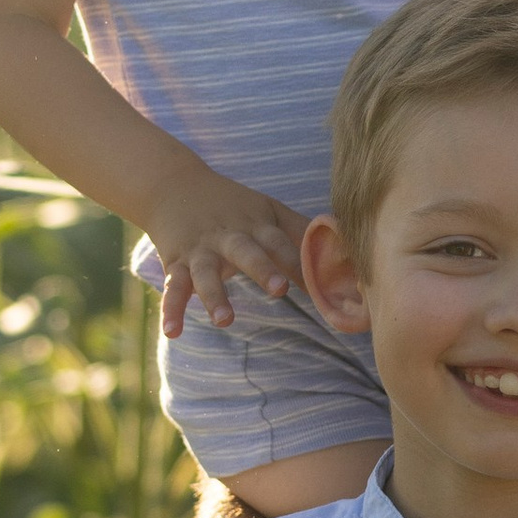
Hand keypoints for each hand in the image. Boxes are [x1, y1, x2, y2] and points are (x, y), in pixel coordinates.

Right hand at [148, 158, 307, 336]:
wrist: (174, 185)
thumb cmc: (232, 204)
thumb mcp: (268, 210)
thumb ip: (302, 230)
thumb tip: (347, 249)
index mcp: (256, 225)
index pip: (281, 242)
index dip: (300, 261)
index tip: (322, 285)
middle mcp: (229, 237)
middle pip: (246, 252)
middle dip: (262, 270)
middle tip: (279, 290)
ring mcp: (201, 251)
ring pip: (206, 274)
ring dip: (215, 296)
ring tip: (225, 321)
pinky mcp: (176, 264)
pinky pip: (173, 288)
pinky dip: (171, 309)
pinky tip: (173, 332)